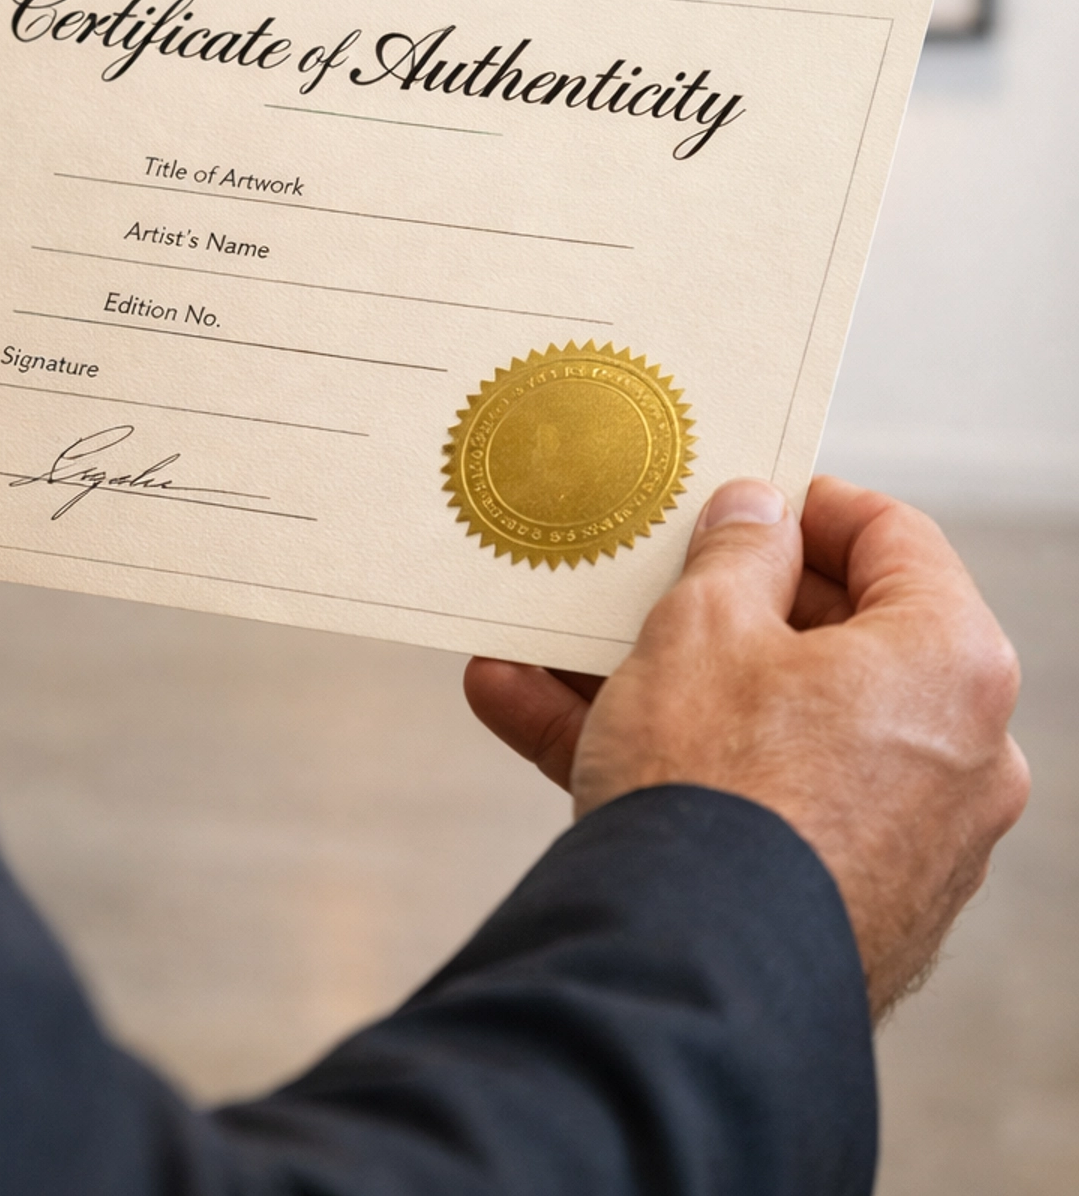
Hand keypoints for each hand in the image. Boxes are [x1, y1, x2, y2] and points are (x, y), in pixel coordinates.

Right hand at [465, 475, 1028, 1017]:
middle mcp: (955, 751)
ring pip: (768, 720)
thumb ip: (735, 551)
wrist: (693, 984)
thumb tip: (757, 514)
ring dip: (654, 678)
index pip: (893, 538)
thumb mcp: (704, 626)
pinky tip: (523, 710)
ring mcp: (902, 835)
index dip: (805, 504)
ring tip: (540, 645)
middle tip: (638, 571)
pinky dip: (661, 754)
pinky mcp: (841, 897)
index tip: (737, 494)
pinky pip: (750, 794)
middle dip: (711, 601)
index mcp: (951, 662)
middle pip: (826, 637)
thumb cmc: (719, 787)